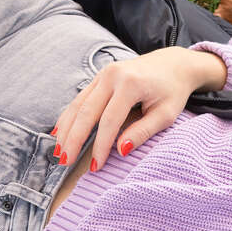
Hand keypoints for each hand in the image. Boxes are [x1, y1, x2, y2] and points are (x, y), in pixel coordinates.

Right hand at [51, 47, 226, 172]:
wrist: (173, 64)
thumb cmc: (172, 91)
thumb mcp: (166, 114)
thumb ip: (143, 131)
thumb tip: (120, 150)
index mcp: (130, 84)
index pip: (109, 121)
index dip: (100, 145)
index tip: (95, 166)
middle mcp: (112, 76)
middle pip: (86, 111)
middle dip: (74, 138)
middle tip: (64, 161)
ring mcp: (103, 74)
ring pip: (78, 104)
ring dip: (66, 129)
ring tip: (58, 151)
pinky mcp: (99, 77)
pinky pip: (80, 98)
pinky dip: (69, 116)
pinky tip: (60, 131)